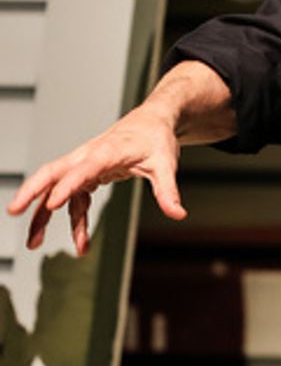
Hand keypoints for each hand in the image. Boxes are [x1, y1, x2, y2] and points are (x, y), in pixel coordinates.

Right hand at [6, 105, 185, 255]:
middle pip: (52, 172)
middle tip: (14, 212)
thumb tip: (179, 214)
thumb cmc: (156, 139)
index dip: (66, 186)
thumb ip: (168, 191)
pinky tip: (80, 242)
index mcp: (107, 151)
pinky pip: (74, 198)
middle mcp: (88, 156)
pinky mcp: (87, 174)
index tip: (52, 205)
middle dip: (31, 191)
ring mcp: (84, 165)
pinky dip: (73, 220)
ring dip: (42, 214)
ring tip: (33, 243)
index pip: (82, 169)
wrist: (152, 122)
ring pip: (54, 187)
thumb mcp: (166, 164)